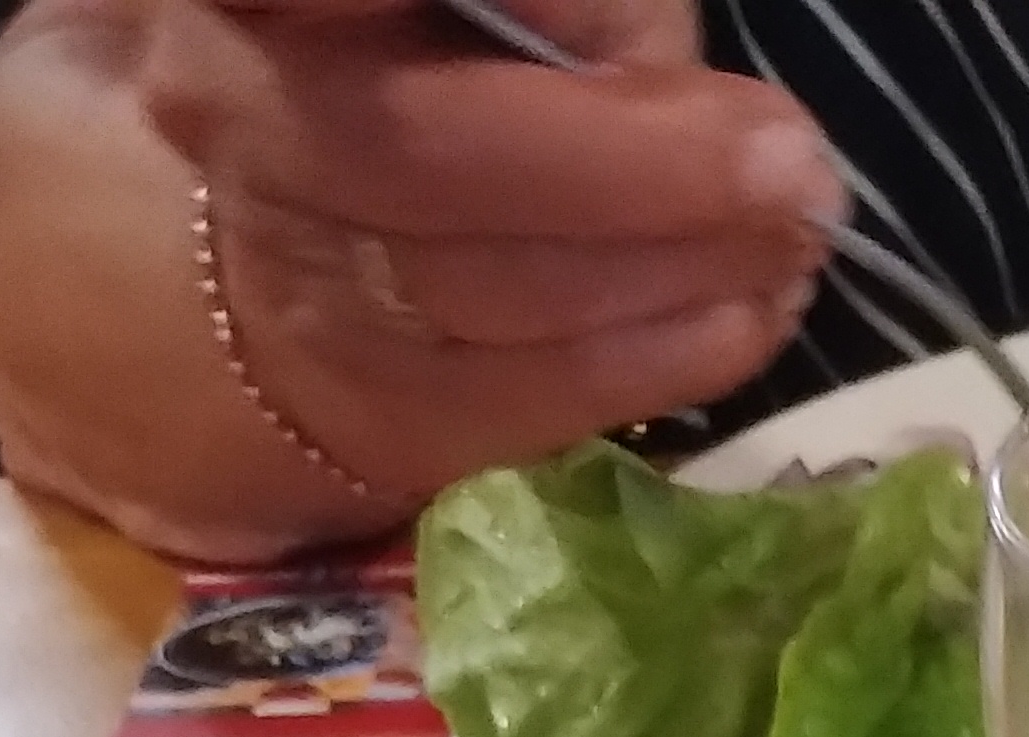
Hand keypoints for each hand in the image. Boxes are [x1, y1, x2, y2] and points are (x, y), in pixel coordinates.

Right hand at [139, 0, 845, 498]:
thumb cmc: (444, 57)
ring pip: (485, 287)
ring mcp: (294, 272)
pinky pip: (525, 394)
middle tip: (792, 167)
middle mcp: (232, 108)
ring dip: (670, 271)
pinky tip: (749, 319)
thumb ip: (584, 9)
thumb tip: (681, 91)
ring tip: (795, 239)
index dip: (529, 26)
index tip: (640, 41)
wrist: (327, 236)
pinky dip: (653, 359)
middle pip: (417, 153)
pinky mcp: (373, 405)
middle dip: (631, 167)